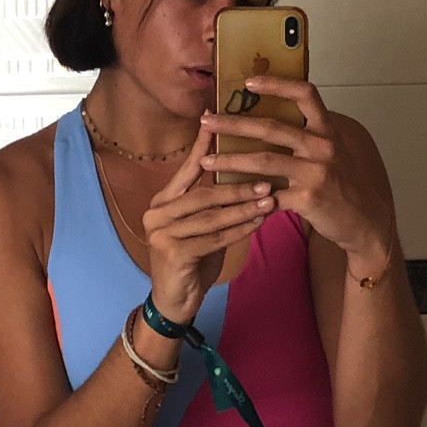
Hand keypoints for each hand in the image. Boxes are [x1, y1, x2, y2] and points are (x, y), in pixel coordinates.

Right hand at [139, 128, 273, 324]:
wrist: (175, 302)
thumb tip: (246, 175)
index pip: (187, 170)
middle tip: (266, 180)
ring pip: (211, 216)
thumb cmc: (193, 259)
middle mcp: (157, 213)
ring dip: (243, 208)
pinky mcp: (173, 253)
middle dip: (237, 187)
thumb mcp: (202, 226)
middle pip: (203, 194)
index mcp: (163, 201)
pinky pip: (214, 238)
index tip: (220, 124)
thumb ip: (214, 204)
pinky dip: (239, 230)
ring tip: (269, 200)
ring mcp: (161, 233)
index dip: (204, 147)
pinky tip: (258, 223)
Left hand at [200, 76, 396, 279]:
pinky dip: (248, 196)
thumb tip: (269, 120)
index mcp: (328, 129)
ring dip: (230, 160)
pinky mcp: (308, 198)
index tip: (248, 82)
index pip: (305, 94)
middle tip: (207, 121)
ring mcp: (316, 172)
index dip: (276, 84)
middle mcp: (323, 146)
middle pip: (272, 127)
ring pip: (263, 161)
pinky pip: (270, 195)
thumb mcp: (332, 152)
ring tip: (205, 161)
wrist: (365, 221)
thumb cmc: (343, 184)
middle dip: (234, 123)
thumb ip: (307, 135)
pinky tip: (229, 197)